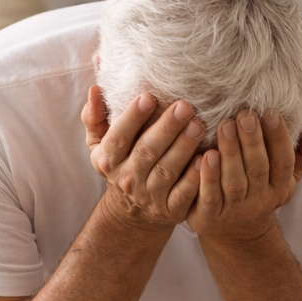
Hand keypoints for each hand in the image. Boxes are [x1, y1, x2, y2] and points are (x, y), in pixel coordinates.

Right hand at [82, 85, 205, 230]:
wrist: (135, 210)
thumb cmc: (123, 162)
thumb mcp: (100, 143)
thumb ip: (94, 116)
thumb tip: (95, 89)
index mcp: (108, 160)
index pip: (118, 137)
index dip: (132, 118)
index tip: (148, 97)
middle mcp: (127, 180)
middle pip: (147, 151)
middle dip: (167, 128)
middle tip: (185, 107)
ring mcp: (150, 197)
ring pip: (167, 171)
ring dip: (184, 148)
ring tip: (199, 125)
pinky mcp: (171, 211)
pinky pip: (184, 194)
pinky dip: (195, 177)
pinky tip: (207, 158)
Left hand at [187, 108, 301, 245]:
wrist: (236, 234)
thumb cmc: (260, 191)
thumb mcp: (287, 177)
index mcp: (280, 188)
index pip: (284, 161)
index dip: (278, 138)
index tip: (271, 112)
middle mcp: (260, 200)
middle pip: (258, 169)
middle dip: (252, 140)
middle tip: (245, 115)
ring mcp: (234, 210)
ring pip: (234, 181)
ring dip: (230, 153)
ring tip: (225, 126)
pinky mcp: (209, 217)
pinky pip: (210, 196)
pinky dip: (208, 176)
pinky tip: (205, 155)